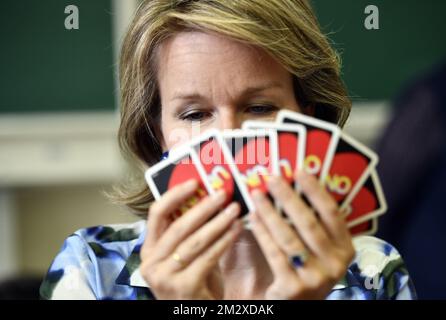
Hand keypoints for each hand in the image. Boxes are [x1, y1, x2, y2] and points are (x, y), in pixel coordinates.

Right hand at [140, 180, 242, 299]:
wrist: (192, 313)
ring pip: (195, 240)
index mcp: (149, 250)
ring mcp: (165, 276)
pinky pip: (208, 256)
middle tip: (222, 194)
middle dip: (203, 207)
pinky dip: (225, 240)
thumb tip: (207, 198)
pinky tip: (236, 230)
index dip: (175, 195)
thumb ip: (188, 232)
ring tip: (234, 209)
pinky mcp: (184, 286)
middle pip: (178, 225)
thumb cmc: (192, 281)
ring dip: (218, 222)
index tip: (195, 182)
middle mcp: (151, 263)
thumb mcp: (183, 256)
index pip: (156, 214)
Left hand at [249, 171, 354, 299]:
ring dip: (270, 212)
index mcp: (345, 249)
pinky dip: (262, 233)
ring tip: (257, 194)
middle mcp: (335, 264)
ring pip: (289, 237)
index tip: (299, 170)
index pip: (332, 213)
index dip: (315, 190)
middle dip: (288, 197)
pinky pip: (274, 253)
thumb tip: (292, 185)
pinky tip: (252, 217)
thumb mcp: (318, 250)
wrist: (294, 306)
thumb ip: (312, 225)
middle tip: (272, 178)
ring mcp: (316, 277)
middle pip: (309, 222)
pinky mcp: (294, 288)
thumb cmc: (304, 270)